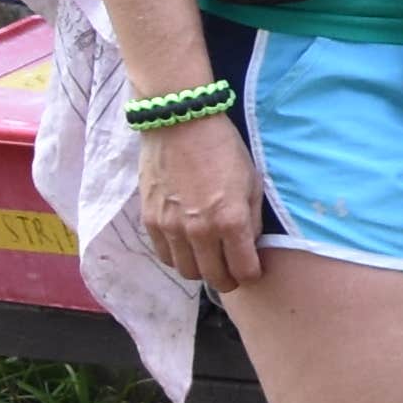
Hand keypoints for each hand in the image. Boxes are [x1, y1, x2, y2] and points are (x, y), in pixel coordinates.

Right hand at [136, 110, 263, 289]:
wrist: (179, 123)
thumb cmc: (222, 148)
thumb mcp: (251, 181)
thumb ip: (252, 219)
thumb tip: (249, 245)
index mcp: (230, 221)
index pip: (244, 271)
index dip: (252, 274)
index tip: (253, 268)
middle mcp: (199, 231)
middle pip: (214, 278)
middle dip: (228, 279)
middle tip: (233, 271)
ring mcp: (171, 228)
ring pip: (187, 272)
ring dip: (202, 270)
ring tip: (209, 258)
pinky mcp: (149, 221)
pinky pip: (164, 255)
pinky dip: (178, 257)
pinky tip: (187, 247)